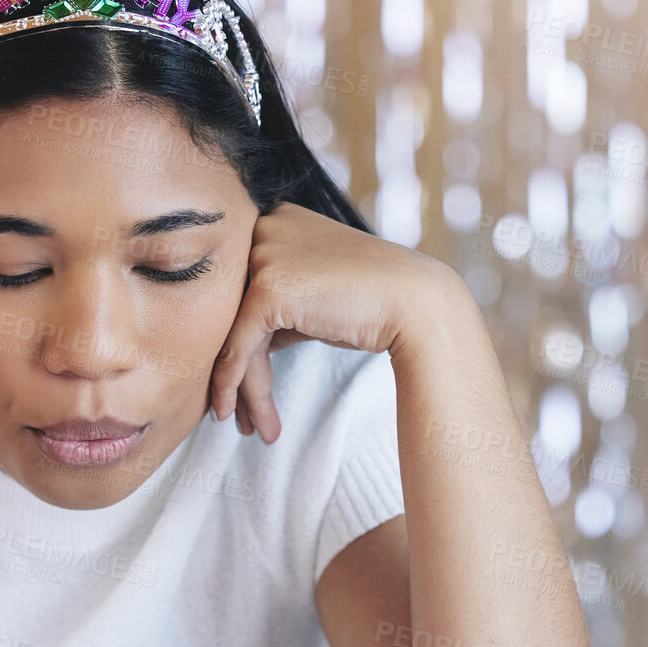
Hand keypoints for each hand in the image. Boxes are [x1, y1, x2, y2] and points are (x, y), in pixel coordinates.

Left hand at [209, 202, 459, 440]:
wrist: (417, 304)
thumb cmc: (369, 304)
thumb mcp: (311, 295)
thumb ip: (272, 307)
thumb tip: (231, 344)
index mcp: (276, 219)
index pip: (239, 288)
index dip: (235, 340)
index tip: (235, 383)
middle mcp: (264, 228)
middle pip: (231, 312)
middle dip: (231, 368)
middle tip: (231, 414)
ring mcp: (263, 255)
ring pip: (231, 333)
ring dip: (237, 387)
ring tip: (244, 427)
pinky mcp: (266, 288)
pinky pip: (236, 346)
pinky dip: (232, 383)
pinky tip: (230, 413)